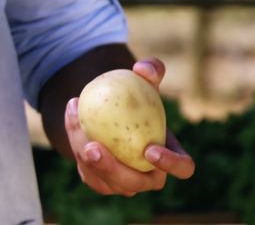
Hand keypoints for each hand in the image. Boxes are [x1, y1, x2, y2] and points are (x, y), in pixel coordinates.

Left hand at [65, 58, 195, 195]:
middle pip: (135, 183)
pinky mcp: (102, 182)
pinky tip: (72, 115)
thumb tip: (143, 69)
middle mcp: (149, 176)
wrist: (110, 110)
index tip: (149, 149)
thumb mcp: (143, 80)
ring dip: (85, 153)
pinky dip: (75, 143)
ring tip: (76, 119)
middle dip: (113, 170)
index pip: (183, 168)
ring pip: (104, 178)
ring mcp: (124, 184)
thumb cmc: (135, 96)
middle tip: (93, 147)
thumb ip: (150, 70)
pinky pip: (87, 171)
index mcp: (169, 156)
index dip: (170, 164)